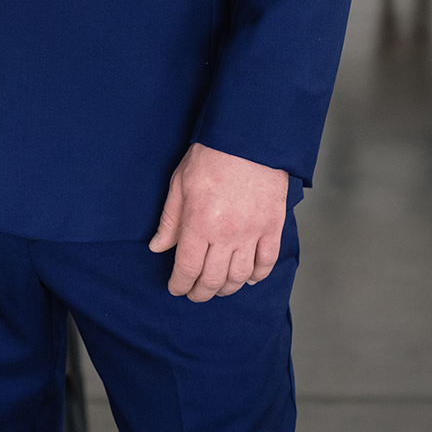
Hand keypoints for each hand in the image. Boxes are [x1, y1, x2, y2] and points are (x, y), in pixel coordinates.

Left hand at [148, 142, 287, 301]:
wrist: (249, 138)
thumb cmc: (211, 155)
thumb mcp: (179, 183)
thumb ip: (169, 220)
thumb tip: (158, 247)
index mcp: (199, 223)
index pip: (188, 268)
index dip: (180, 284)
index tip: (176, 288)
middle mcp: (226, 234)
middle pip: (213, 278)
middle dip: (201, 292)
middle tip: (195, 294)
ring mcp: (253, 232)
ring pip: (240, 276)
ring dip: (227, 288)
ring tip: (218, 288)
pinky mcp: (273, 226)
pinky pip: (266, 262)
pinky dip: (257, 275)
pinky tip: (248, 278)